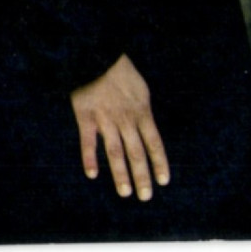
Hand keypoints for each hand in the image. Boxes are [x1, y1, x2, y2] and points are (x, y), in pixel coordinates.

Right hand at [70, 53, 169, 199]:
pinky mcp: (86, 117)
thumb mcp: (141, 88)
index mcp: (142, 111)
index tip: (164, 181)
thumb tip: (147, 131)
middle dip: (142, 176)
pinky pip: (88, 141)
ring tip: (126, 193)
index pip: (154, 142)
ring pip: (115, 152)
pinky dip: (90, 158)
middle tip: (146, 197)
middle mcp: (126, 119)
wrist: (99, 54)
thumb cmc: (121, 71)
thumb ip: (142, 111)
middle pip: (136, 152)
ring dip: (120, 174)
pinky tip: (92, 175)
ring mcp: (106, 120)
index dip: (159, 162)